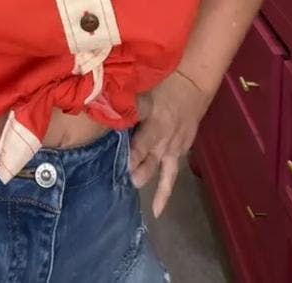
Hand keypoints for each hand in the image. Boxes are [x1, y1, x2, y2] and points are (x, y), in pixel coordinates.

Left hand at [129, 70, 210, 217]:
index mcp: (153, 113)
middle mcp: (163, 132)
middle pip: (147, 151)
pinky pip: (171, 174)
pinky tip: (157, 210)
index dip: (129, 145)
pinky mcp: (180, 151)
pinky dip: (165, 191)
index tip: (119, 157)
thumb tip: (97, 100)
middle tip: (126, 176)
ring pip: (161, 167)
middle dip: (136, 164)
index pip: (139, 131)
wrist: (194, 83)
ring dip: (149, 178)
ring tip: (142, 195)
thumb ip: (124, 97)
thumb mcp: (144, 85)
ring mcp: (174, 144)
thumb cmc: (164, 81)